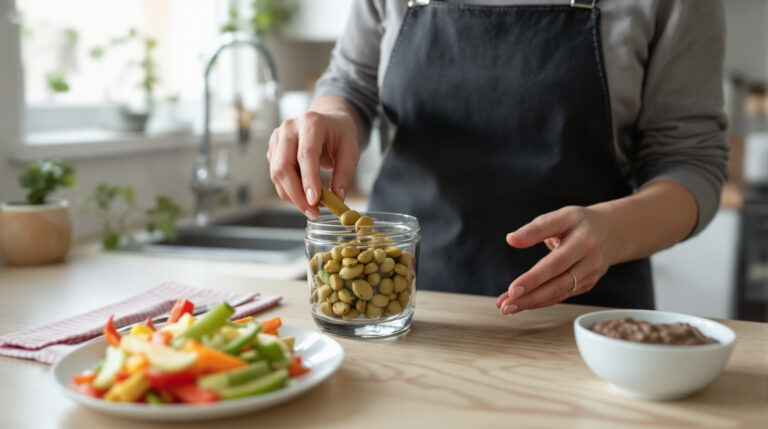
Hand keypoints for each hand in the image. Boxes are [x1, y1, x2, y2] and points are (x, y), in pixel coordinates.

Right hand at [266, 110, 360, 217]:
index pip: (305, 154)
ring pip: (277, 174)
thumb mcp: (351, 150)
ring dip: (293, 196)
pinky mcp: (273, 150)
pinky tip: (303, 196)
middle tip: (313, 212)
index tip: (315, 201)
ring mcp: (277, 139)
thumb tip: (337, 197)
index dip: (308, 180)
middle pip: (284, 166)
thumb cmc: (339, 134)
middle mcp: (289, 128)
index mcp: (311, 122)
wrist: (327, 121)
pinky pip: (276, 176)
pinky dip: (289, 191)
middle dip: (297, 194)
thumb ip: (345, 173)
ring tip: (312, 207)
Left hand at [496, 205, 619, 314]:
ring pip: (559, 294)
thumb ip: (535, 228)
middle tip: (506, 306)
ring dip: (531, 303)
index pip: (556, 262)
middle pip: (558, 284)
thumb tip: (511, 239)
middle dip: (530, 297)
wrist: (612, 231)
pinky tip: (522, 303)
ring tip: (507, 308)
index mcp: (583, 241)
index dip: (534, 278)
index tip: (512, 289)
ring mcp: (590, 276)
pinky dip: (540, 301)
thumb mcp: (560, 217)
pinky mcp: (586, 285)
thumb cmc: (579, 222)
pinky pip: (561, 296)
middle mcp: (589, 262)